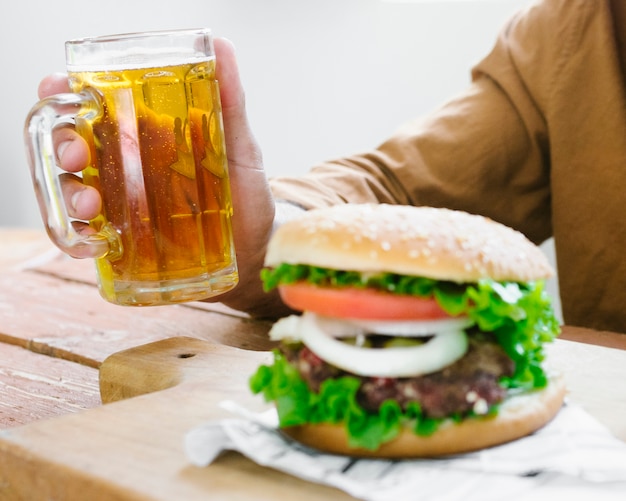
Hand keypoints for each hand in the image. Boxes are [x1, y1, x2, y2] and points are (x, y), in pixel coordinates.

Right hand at [37, 38, 288, 317]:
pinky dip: (80, 237)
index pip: (92, 106)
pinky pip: (87, 236)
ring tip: (92, 203)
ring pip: (71, 189)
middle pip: (72, 145)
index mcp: (146, 135)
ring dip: (69, 192)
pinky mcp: (125, 240)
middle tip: (78, 155)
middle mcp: (126, 166)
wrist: (257, 248)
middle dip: (63, 144)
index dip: (65, 94)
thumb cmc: (247, 194)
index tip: (61, 89)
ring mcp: (124, 203)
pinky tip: (96, 237)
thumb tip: (221, 46)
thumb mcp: (240, 146)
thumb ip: (230, 101)